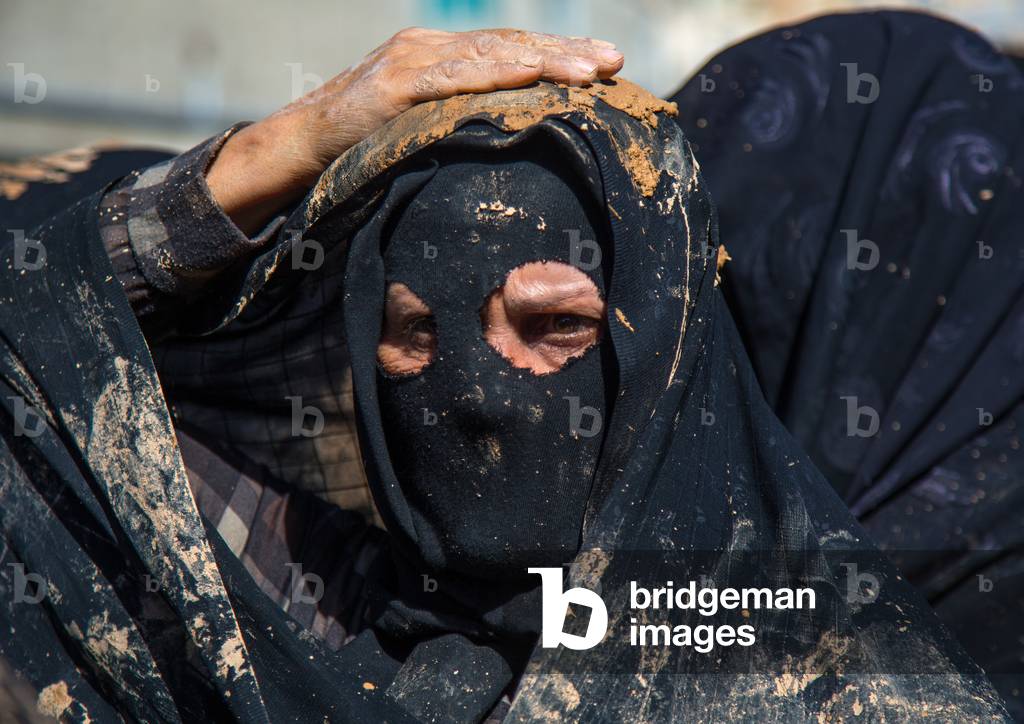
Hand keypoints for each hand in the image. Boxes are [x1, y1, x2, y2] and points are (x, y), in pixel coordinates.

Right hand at [207, 27, 623, 234]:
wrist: (302, 143)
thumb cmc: (365, 143)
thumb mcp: (421, 128)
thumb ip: (460, 124)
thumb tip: (509, 146)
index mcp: (442, 57)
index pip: (509, 51)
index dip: (557, 55)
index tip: (604, 67)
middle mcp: (431, 47)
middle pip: (509, 46)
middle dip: (565, 52)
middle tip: (614, 63)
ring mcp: (412, 60)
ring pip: (489, 56)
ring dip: (543, 61)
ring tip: (588, 71)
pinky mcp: (394, 84)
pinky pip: (451, 77)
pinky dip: (492, 75)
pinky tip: (529, 75)